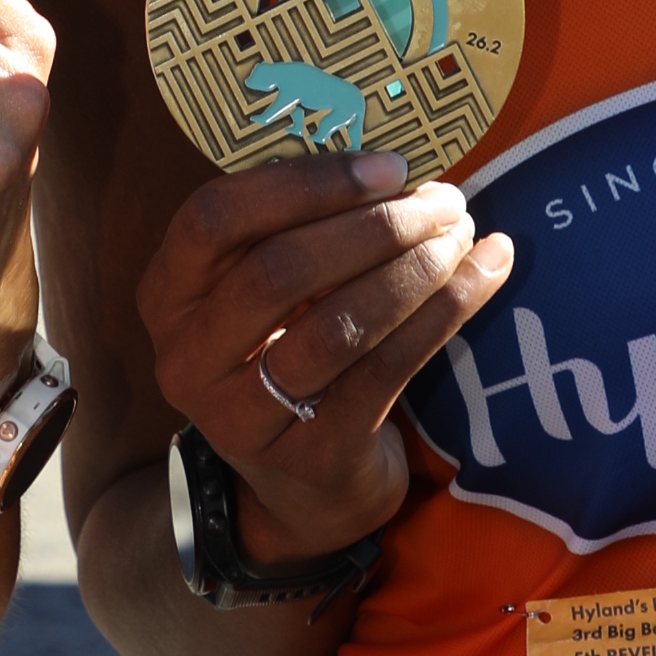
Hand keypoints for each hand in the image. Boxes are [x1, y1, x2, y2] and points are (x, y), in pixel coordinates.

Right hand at [135, 151, 514, 563]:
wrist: (305, 489)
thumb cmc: (290, 354)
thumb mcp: (265, 295)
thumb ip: (296, 231)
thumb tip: (394, 166)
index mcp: (168, 296)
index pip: (214, 218)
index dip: (304, 185)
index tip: (387, 168)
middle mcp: (187, 359)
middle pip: (279, 270)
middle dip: (374, 227)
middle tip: (444, 201)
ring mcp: (242, 417)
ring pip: (337, 325)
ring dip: (413, 270)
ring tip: (464, 234)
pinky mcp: (311, 457)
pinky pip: (387, 370)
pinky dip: (444, 313)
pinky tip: (487, 273)